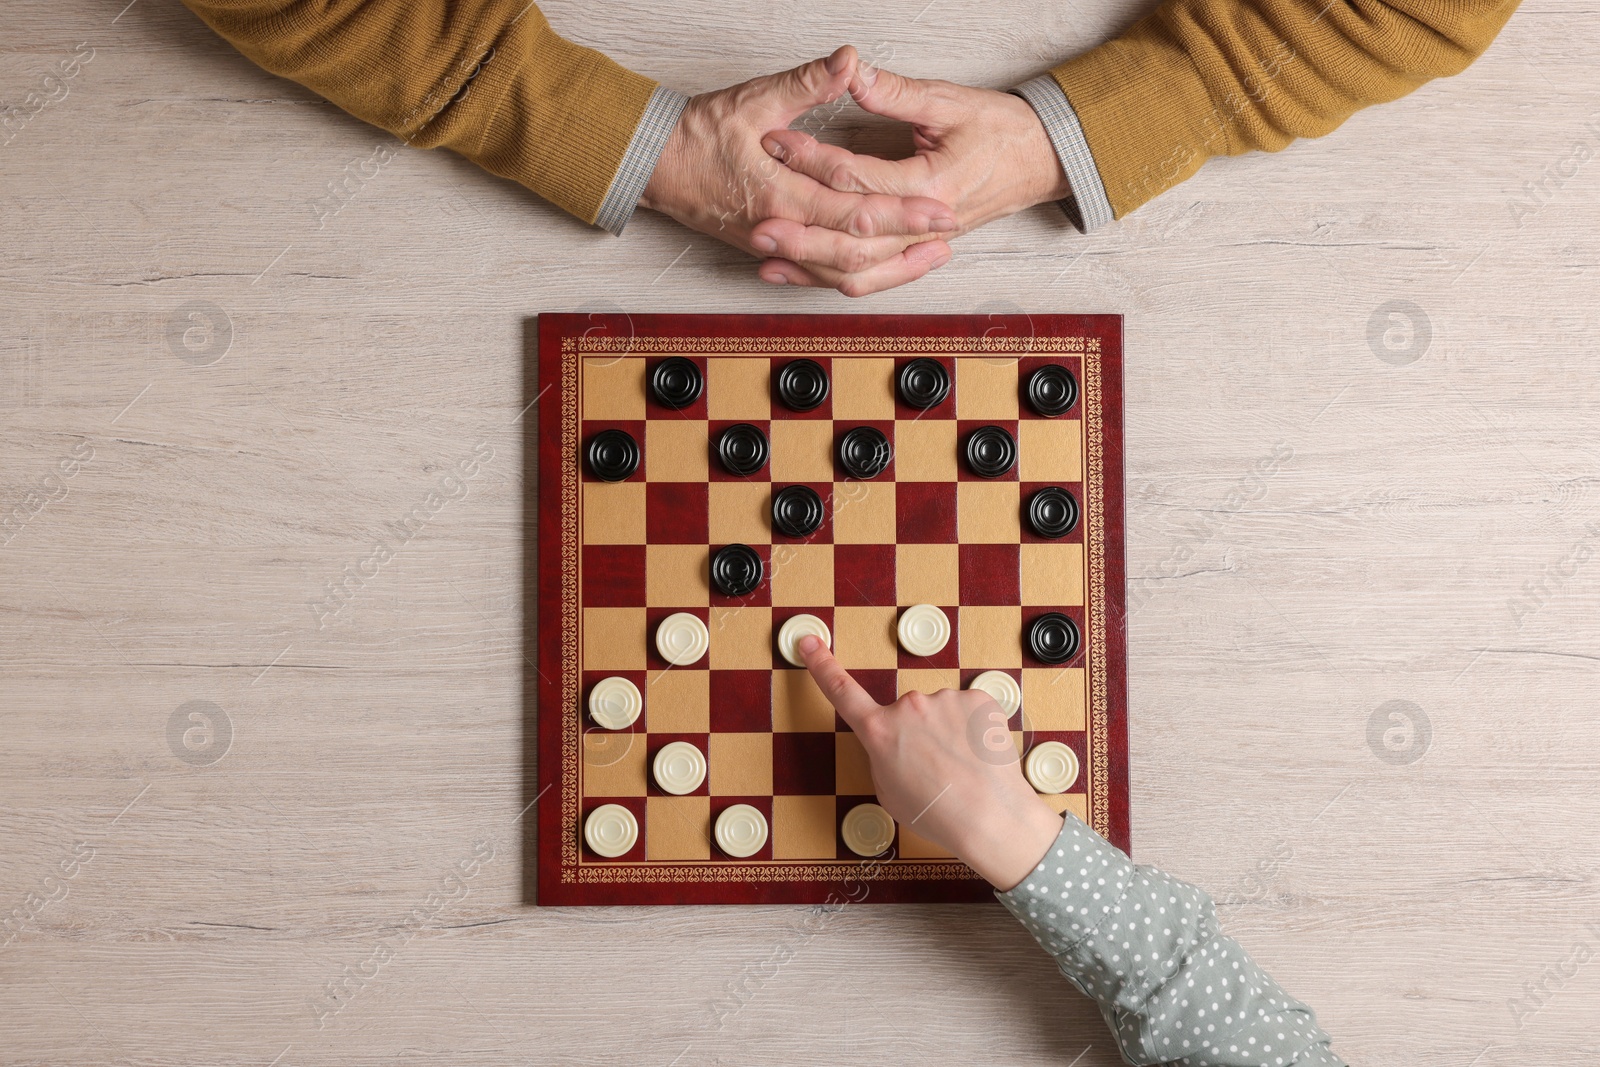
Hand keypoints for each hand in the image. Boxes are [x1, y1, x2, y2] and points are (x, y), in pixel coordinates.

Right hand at [640, 47, 955, 296]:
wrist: (651, 166)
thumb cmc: (695, 135)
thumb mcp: (754, 100)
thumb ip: (806, 84)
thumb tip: (848, 61)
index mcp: (780, 196)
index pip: (854, 211)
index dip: (901, 212)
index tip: (939, 209)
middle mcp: (780, 230)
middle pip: (856, 251)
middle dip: (905, 245)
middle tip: (948, 236)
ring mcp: (774, 245)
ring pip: (838, 272)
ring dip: (886, 267)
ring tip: (927, 256)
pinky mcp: (770, 248)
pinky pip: (817, 272)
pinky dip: (853, 272)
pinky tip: (880, 267)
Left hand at [753, 66, 1071, 288]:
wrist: (1041, 160)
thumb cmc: (1002, 131)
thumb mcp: (949, 101)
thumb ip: (895, 93)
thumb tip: (851, 71)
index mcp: (931, 185)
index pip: (857, 178)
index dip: (810, 159)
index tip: (774, 141)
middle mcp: (924, 224)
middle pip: (850, 239)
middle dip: (800, 233)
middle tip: (757, 222)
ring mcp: (920, 244)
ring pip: (858, 270)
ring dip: (810, 267)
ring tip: (767, 258)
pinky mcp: (916, 252)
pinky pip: (872, 278)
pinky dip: (832, 280)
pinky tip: (800, 275)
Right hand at [797, 635, 1061, 890]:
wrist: (989, 818)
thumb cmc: (937, 814)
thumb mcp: (888, 792)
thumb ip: (883, 756)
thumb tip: (896, 742)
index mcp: (879, 731)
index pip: (841, 691)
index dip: (821, 665)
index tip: (808, 643)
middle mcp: (908, 706)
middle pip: (908, 713)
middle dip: (918, 735)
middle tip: (935, 770)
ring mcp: (945, 698)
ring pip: (941, 712)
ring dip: (949, 733)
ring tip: (961, 769)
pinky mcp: (977, 699)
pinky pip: (969, 711)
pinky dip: (974, 730)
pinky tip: (979, 756)